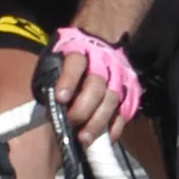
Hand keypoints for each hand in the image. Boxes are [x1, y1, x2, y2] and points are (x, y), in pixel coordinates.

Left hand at [43, 28, 137, 143]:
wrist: (102, 39)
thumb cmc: (72, 57)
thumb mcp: (58, 57)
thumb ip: (53, 77)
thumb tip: (46, 107)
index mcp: (82, 49)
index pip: (76, 62)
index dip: (69, 80)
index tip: (60, 99)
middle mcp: (104, 61)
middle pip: (97, 84)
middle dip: (83, 107)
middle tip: (71, 122)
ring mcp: (120, 75)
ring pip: (112, 98)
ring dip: (98, 120)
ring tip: (85, 138)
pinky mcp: (132, 89)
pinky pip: (126, 110)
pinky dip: (116, 126)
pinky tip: (106, 137)